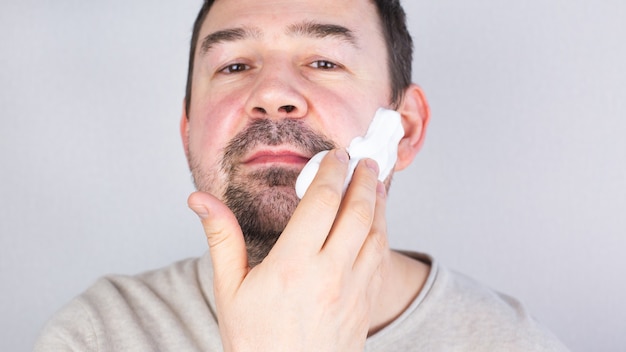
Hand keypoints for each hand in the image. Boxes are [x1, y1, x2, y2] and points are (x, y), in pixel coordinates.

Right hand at [188, 149, 388, 351]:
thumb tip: (200, 200)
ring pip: (377, 234)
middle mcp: (330, 275)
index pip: (322, 202)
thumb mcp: (229, 289)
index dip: (332, 172)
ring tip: (376, 184)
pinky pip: (381, 261)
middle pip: (357, 212)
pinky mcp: (365, 307)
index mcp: (293, 265)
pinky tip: (377, 225)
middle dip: (363, 179)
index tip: (336, 156)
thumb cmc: (255, 342)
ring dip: (379, 204)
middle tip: (364, 160)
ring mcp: (353, 292)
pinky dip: (382, 234)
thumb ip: (221, 238)